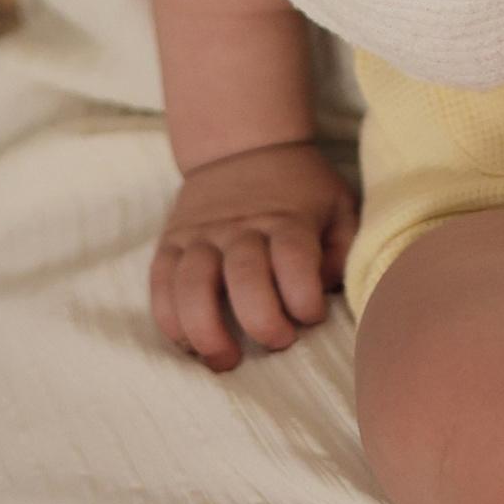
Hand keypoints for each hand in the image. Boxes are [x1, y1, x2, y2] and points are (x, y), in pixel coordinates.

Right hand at [149, 142, 359, 372]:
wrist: (242, 144)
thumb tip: (327, 291)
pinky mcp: (170, 241)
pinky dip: (169, 319)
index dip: (306, 299)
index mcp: (287, 218)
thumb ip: (344, 250)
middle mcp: (241, 226)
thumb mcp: (339, 206)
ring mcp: (200, 234)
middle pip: (244, 277)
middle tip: (278, 341)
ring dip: (207, 331)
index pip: (295, 260)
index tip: (313, 315)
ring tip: (225, 359)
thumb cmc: (300, 189)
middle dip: (262, 322)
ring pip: (192, 285)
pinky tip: (189, 343)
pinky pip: (160, 283)